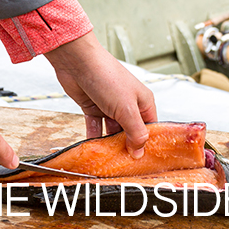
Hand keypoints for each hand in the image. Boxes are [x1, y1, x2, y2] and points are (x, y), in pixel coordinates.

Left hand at [44, 31, 156, 156]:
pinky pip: (96, 127)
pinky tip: (93, 150)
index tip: (143, 163)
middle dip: (127, 148)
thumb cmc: (107, 77)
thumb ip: (135, 132)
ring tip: (108, 163)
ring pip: (112, 132)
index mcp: (143, 102)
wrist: (77, 62)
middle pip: (130, 132)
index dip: (147, 145)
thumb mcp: (126, 108)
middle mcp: (128, 105)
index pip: (150, 129)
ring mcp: (110, 106)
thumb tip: (140, 152)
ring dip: (109, 145)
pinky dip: (94, 138)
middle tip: (123, 167)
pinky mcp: (93, 107)